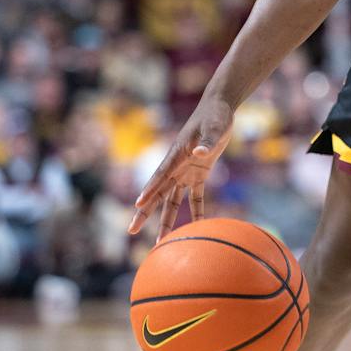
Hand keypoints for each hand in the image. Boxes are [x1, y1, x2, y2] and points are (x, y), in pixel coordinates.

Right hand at [129, 96, 233, 243]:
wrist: (219, 108)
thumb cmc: (215, 116)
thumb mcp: (215, 127)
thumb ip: (208, 141)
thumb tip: (200, 153)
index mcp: (176, 154)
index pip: (160, 175)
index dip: (150, 190)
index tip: (138, 205)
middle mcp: (177, 166)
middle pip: (158, 193)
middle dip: (145, 213)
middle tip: (131, 230)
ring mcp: (186, 171)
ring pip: (172, 200)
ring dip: (166, 219)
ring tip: (159, 242)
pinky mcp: (199, 173)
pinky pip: (196, 197)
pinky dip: (196, 211)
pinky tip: (196, 227)